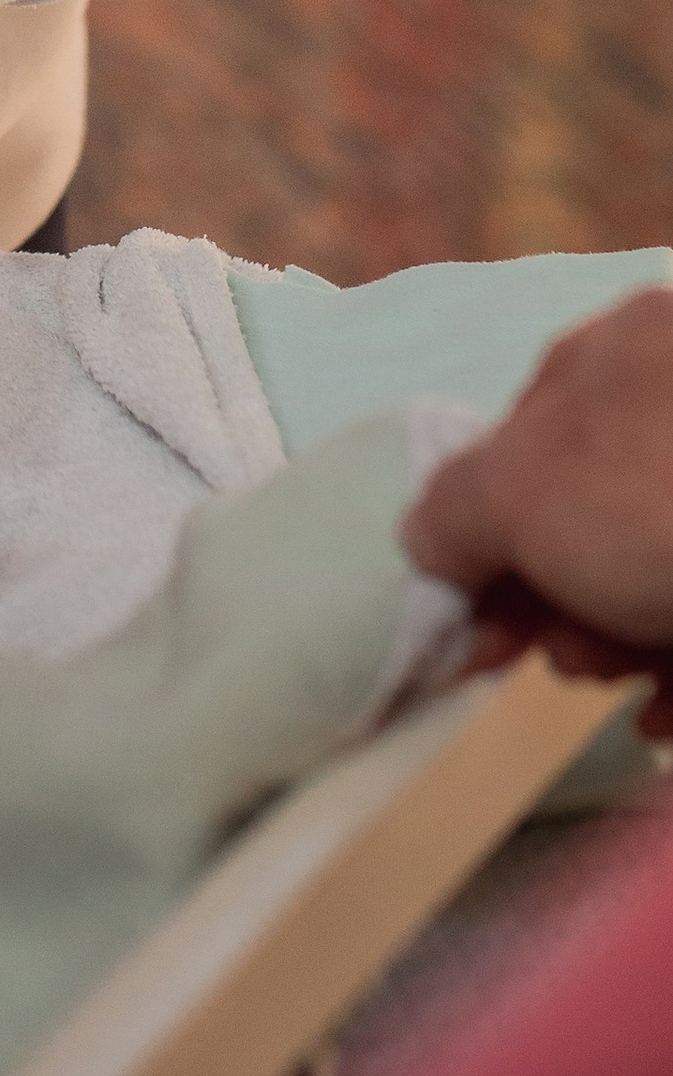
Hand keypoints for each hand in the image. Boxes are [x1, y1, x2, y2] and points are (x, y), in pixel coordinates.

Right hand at [403, 286, 672, 731]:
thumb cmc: (661, 491)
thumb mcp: (518, 492)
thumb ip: (455, 510)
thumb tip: (426, 536)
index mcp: (616, 357)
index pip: (525, 446)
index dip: (485, 541)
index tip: (473, 632)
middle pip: (596, 516)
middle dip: (562, 603)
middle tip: (559, 659)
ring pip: (661, 573)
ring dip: (623, 647)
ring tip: (623, 695)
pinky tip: (669, 718)